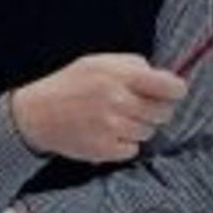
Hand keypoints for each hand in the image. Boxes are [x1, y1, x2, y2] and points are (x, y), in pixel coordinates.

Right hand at [10, 54, 186, 162]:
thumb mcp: (98, 62)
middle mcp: (117, 101)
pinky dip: (124, 143)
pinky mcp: (105, 150)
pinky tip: (106, 133)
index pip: (167, 86)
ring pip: (148, 132)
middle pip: (162, 112)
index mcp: (118, 76)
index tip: (176, 91)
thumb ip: (132, 65)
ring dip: (138, 126)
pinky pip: (133, 149)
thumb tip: (164, 76)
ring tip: (115, 118)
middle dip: (156, 109)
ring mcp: (111, 128)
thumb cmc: (70, 85)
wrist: (36, 114)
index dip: (176, 90)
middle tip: (137, 105)